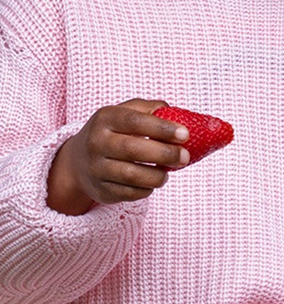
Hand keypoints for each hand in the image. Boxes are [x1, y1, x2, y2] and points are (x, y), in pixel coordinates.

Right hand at [46, 98, 190, 215]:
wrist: (78, 162)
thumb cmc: (113, 132)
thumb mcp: (125, 113)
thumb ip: (151, 110)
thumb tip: (179, 118)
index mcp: (105, 118)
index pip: (135, 121)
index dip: (162, 128)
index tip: (185, 134)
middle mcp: (96, 142)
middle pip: (133, 149)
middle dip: (165, 154)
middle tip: (184, 157)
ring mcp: (96, 168)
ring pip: (132, 175)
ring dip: (158, 175)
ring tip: (168, 172)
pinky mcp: (101, 190)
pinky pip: (130, 193)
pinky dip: (147, 189)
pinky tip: (152, 182)